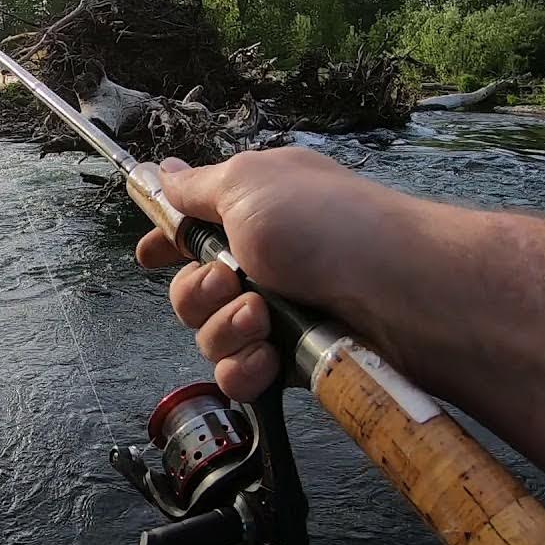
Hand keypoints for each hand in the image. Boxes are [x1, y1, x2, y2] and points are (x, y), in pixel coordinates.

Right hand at [135, 148, 413, 400]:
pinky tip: (269, 355)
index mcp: (253, 213)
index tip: (149, 256)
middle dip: (196, 292)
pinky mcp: (291, 361)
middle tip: (230, 282)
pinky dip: (245, 368)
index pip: (193, 231)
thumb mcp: (247, 183)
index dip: (167, 244)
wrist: (395, 288)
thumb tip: (162, 169)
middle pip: (190, 293)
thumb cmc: (322, 222)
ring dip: (225, 328)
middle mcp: (263, 263)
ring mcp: (277, 314)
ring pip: (210, 337)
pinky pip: (239, 375)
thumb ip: (195, 186)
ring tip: (261, 317)